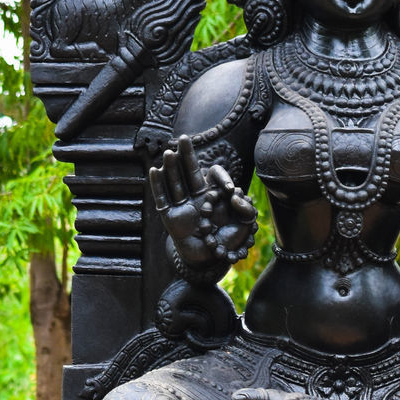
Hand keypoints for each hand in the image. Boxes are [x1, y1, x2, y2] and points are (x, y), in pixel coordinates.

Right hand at [149, 134, 256, 266]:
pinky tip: (154, 170)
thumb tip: (238, 193)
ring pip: (175, 183)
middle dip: (186, 157)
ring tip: (169, 152)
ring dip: (171, 168)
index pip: (211, 177)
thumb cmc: (225, 243)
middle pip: (189, 174)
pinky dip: (158, 185)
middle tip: (184, 138)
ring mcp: (182, 207)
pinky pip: (162, 199)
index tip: (226, 182)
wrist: (208, 260)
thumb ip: (245, 208)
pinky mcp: (170, 218)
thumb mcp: (243, 224)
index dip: (217, 175)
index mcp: (213, 197)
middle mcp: (195, 199)